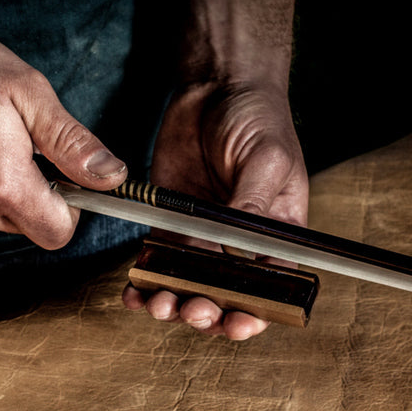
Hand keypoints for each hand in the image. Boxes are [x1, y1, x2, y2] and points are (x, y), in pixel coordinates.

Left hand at [123, 81, 308, 339]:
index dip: (256, 312)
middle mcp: (240, 244)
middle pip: (226, 295)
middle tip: (194, 308)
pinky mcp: (171, 224)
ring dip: (175, 302)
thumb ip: (253, 202)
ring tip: (162, 303)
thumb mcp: (267, 159)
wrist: (217, 87)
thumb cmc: (259, 118)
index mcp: (276, 235)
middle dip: (210, 312)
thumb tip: (242, 246)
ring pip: (189, 285)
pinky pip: (159, 261)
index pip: (271, 287)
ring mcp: (204, 236)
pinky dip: (146, 281)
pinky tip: (135, 292)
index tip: (237, 323)